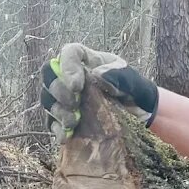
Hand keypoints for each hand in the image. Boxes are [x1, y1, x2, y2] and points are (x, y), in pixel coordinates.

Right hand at [40, 43, 159, 142]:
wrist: (141, 116)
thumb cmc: (136, 92)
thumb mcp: (133, 81)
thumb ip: (118, 75)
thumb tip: (96, 75)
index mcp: (89, 61)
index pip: (69, 53)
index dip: (67, 66)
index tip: (77, 85)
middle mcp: (73, 77)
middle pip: (50, 75)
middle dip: (58, 90)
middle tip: (74, 103)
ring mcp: (67, 98)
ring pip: (48, 99)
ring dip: (57, 110)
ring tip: (73, 121)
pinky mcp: (66, 118)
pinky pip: (53, 122)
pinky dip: (57, 128)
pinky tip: (65, 136)